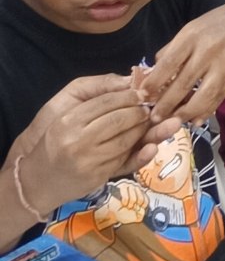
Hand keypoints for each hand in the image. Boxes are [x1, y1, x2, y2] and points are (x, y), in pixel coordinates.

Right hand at [8, 74, 149, 215]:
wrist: (36, 180)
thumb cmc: (53, 140)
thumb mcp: (65, 110)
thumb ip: (96, 92)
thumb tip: (129, 80)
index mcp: (69, 121)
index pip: (106, 102)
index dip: (129, 95)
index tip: (143, 92)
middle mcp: (77, 141)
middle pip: (119, 120)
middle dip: (140, 111)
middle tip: (151, 106)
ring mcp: (88, 162)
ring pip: (125, 141)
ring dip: (144, 130)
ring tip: (152, 121)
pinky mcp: (96, 178)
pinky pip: (123, 161)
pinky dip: (139, 152)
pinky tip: (151, 146)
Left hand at [139, 1, 224, 129]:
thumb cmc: (213, 27)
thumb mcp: (190, 30)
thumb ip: (171, 51)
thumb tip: (151, 76)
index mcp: (192, 37)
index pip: (169, 63)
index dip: (154, 82)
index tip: (142, 96)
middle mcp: (208, 51)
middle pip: (183, 83)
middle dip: (166, 104)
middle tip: (153, 118)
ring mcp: (223, 66)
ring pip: (202, 96)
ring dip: (185, 113)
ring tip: (171, 122)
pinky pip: (217, 99)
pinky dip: (205, 112)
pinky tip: (194, 120)